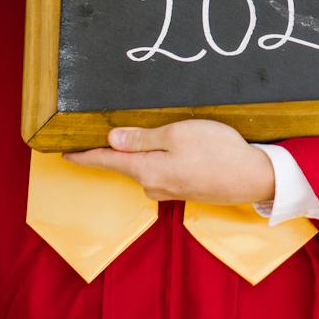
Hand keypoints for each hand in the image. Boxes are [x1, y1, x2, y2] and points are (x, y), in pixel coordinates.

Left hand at [64, 119, 276, 205]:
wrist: (253, 177)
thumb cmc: (217, 151)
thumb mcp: (177, 135)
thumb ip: (142, 139)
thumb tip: (112, 139)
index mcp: (146, 170)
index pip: (106, 161)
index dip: (84, 156)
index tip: (64, 154)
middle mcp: (153, 185)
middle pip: (125, 164)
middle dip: (117, 149)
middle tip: (107, 128)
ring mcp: (169, 190)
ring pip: (146, 167)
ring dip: (144, 152)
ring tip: (151, 132)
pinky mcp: (184, 190)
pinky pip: (162, 172)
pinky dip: (161, 159)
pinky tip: (174, 148)